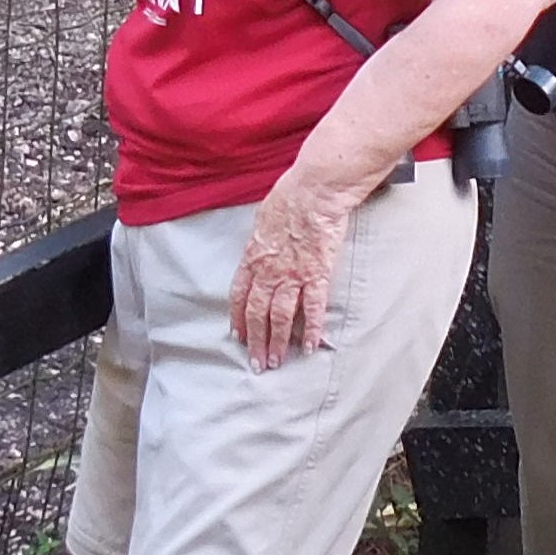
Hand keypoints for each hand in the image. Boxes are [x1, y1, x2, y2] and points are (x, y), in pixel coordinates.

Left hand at [228, 173, 353, 370]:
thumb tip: (261, 247)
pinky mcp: (318, 275)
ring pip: (281, 316)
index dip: (237, 317)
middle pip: (257, 313)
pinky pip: (313, 308)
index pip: (239, 294)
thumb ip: (261, 240)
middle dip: (256, 341)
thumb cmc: (289, 197)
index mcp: (253, 257)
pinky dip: (312, 329)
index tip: (237, 335)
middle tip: (257, 363)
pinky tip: (310, 346)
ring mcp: (293, 275)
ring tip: (277, 362)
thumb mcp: (263, 219)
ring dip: (278, 342)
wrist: (314, 192)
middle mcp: (269, 271)